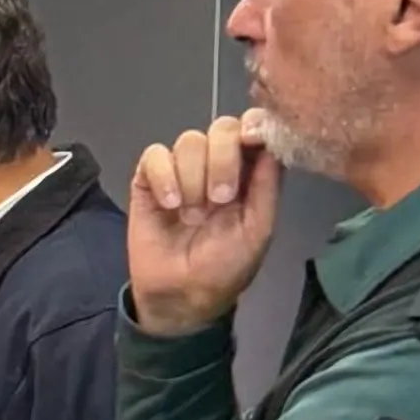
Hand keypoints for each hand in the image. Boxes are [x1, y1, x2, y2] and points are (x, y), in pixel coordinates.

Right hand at [125, 114, 280, 336]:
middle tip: (220, 199)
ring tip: (191, 214)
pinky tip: (169, 205)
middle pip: (222, 128)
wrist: (180, 295)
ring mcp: (181, 169)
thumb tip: (270, 142)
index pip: (253, 129)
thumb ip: (267, 185)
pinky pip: (155, 155)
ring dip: (192, 178)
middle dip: (222, 160)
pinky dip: (164, 177)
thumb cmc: (225, 266)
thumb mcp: (258, 229)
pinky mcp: (149, 178)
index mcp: (247, 172)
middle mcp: (215, 164)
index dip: (254, 124)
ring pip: (188, 140)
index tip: (252, 138)